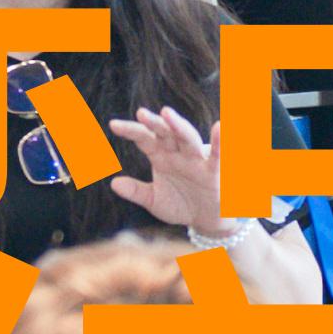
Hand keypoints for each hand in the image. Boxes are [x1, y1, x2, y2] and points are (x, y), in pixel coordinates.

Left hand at [108, 103, 238, 238]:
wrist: (205, 220)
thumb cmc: (180, 205)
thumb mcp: (154, 201)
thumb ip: (136, 191)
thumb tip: (113, 183)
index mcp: (161, 156)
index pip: (144, 139)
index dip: (130, 131)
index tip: (113, 125)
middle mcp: (177, 153)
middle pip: (164, 133)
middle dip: (153, 123)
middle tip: (141, 113)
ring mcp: (195, 160)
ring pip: (187, 138)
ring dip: (178, 125)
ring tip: (167, 113)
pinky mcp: (212, 171)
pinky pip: (216, 155)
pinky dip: (218, 141)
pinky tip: (219, 127)